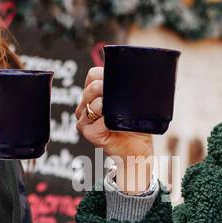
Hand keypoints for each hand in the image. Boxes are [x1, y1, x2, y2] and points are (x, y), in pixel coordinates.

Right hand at [74, 65, 153, 191]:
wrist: (137, 151)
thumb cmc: (135, 127)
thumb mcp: (131, 104)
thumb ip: (127, 89)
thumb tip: (136, 71)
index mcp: (93, 96)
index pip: (92, 75)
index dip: (104, 75)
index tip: (117, 81)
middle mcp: (85, 107)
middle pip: (91, 88)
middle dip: (107, 89)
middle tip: (121, 97)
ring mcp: (84, 120)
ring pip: (93, 104)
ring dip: (108, 106)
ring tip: (119, 113)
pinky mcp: (88, 133)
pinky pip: (96, 122)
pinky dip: (107, 122)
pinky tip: (114, 125)